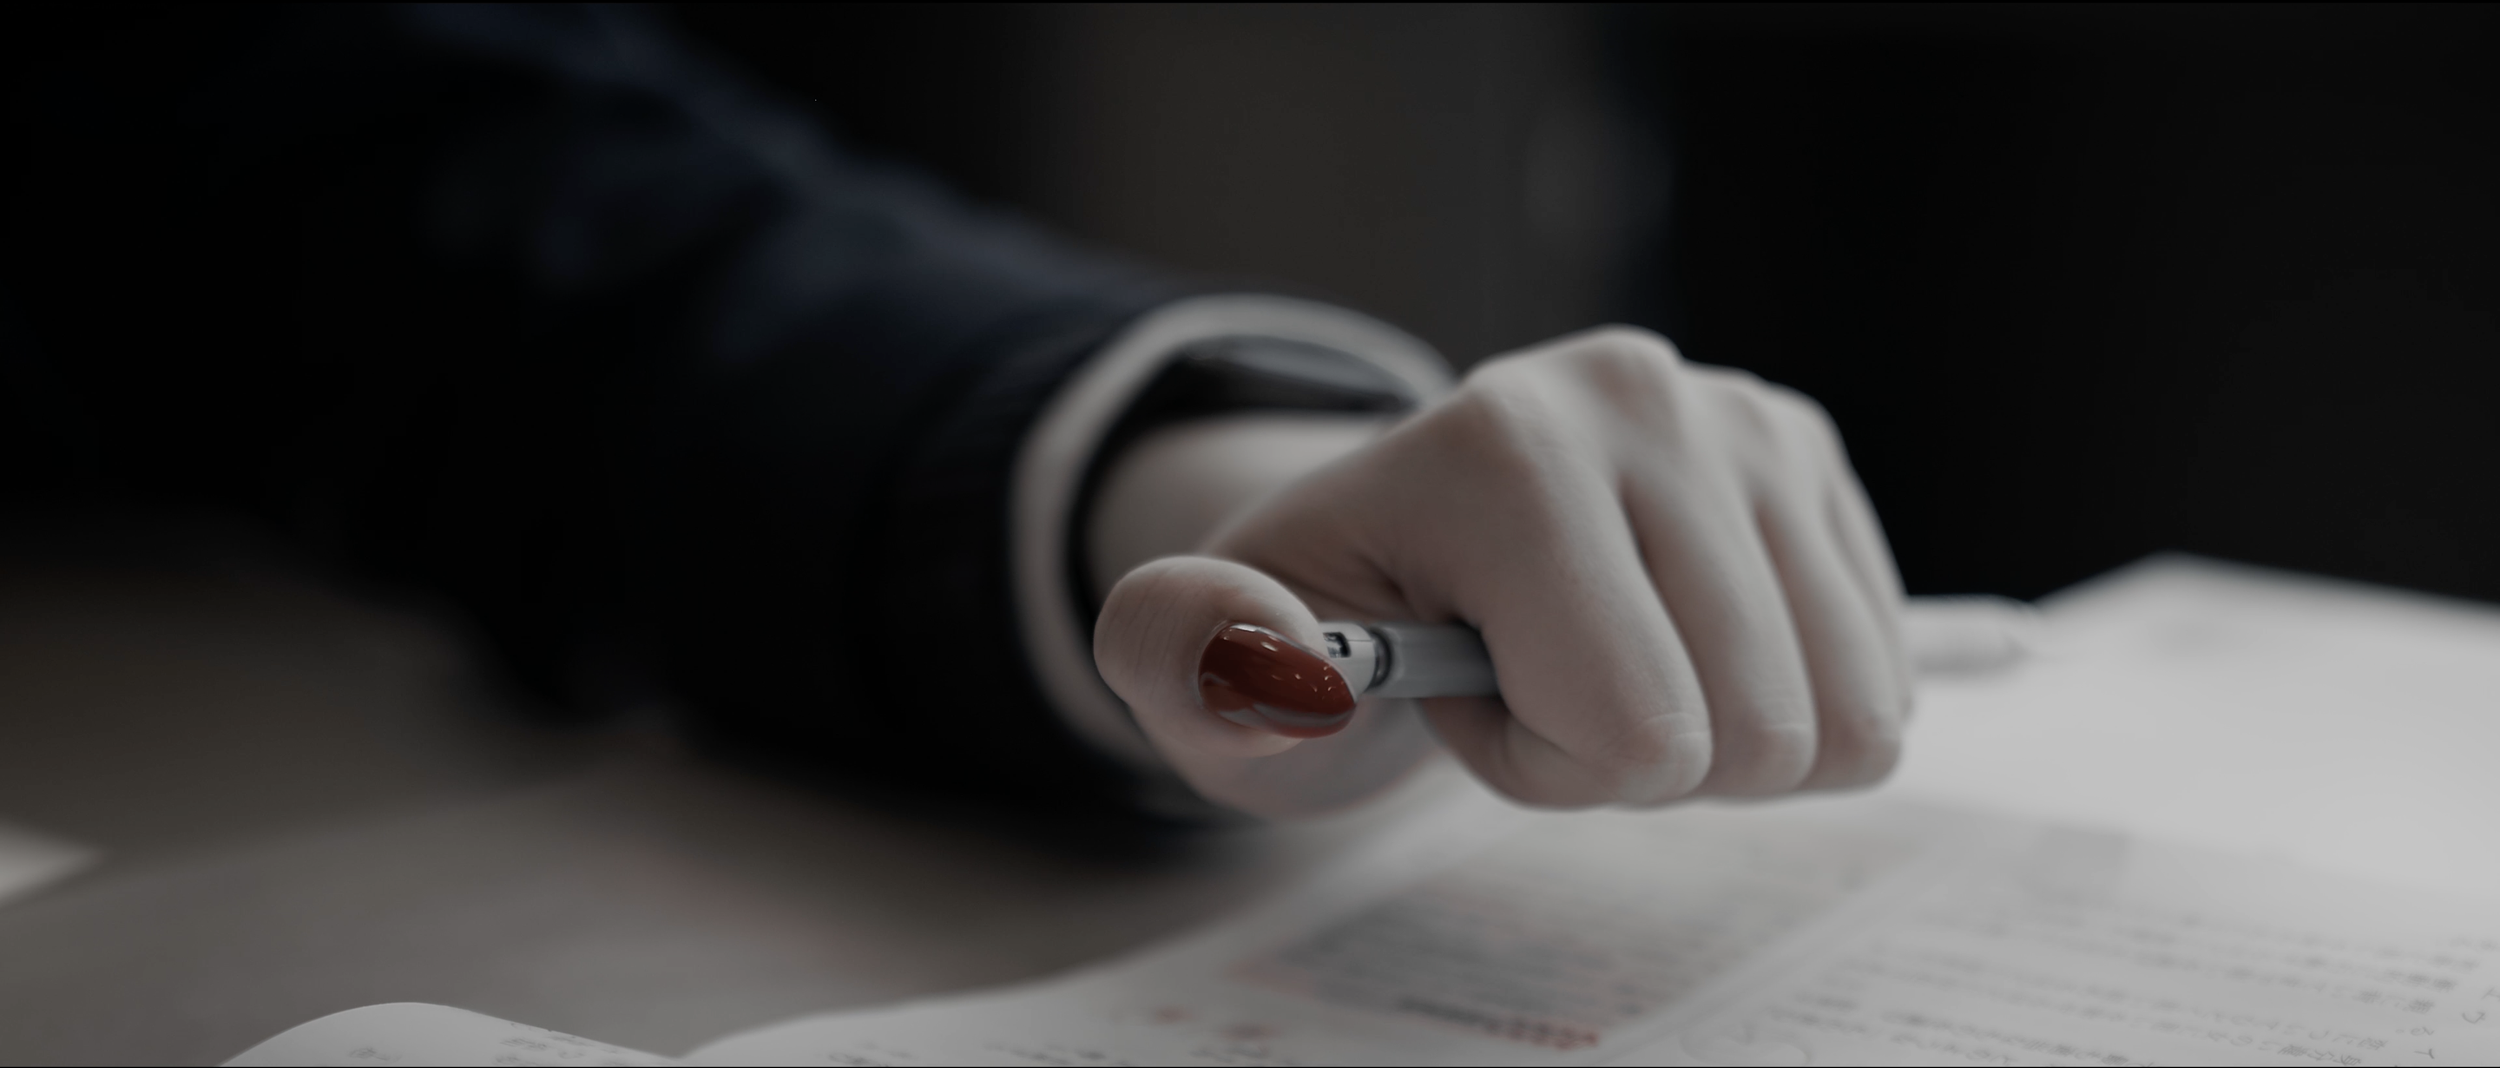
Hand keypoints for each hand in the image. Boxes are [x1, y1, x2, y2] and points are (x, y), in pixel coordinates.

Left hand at [1092, 327, 1907, 817]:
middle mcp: (1645, 399)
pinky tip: (1675, 641)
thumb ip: (1189, 662)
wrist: (1389, 547)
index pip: (1632, 729)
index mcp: (1503, 448)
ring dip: (1716, 740)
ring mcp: (1744, 418)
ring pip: (1842, 720)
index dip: (1543, 761)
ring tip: (1602, 660)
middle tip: (1539, 682)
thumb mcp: (1204, 665)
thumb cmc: (1313, 630)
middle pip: (1752, 732)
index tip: (1460, 691)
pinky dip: (1785, 705)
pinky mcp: (1810, 454)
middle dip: (1635, 761)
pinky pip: (1883, 679)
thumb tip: (1275, 662)